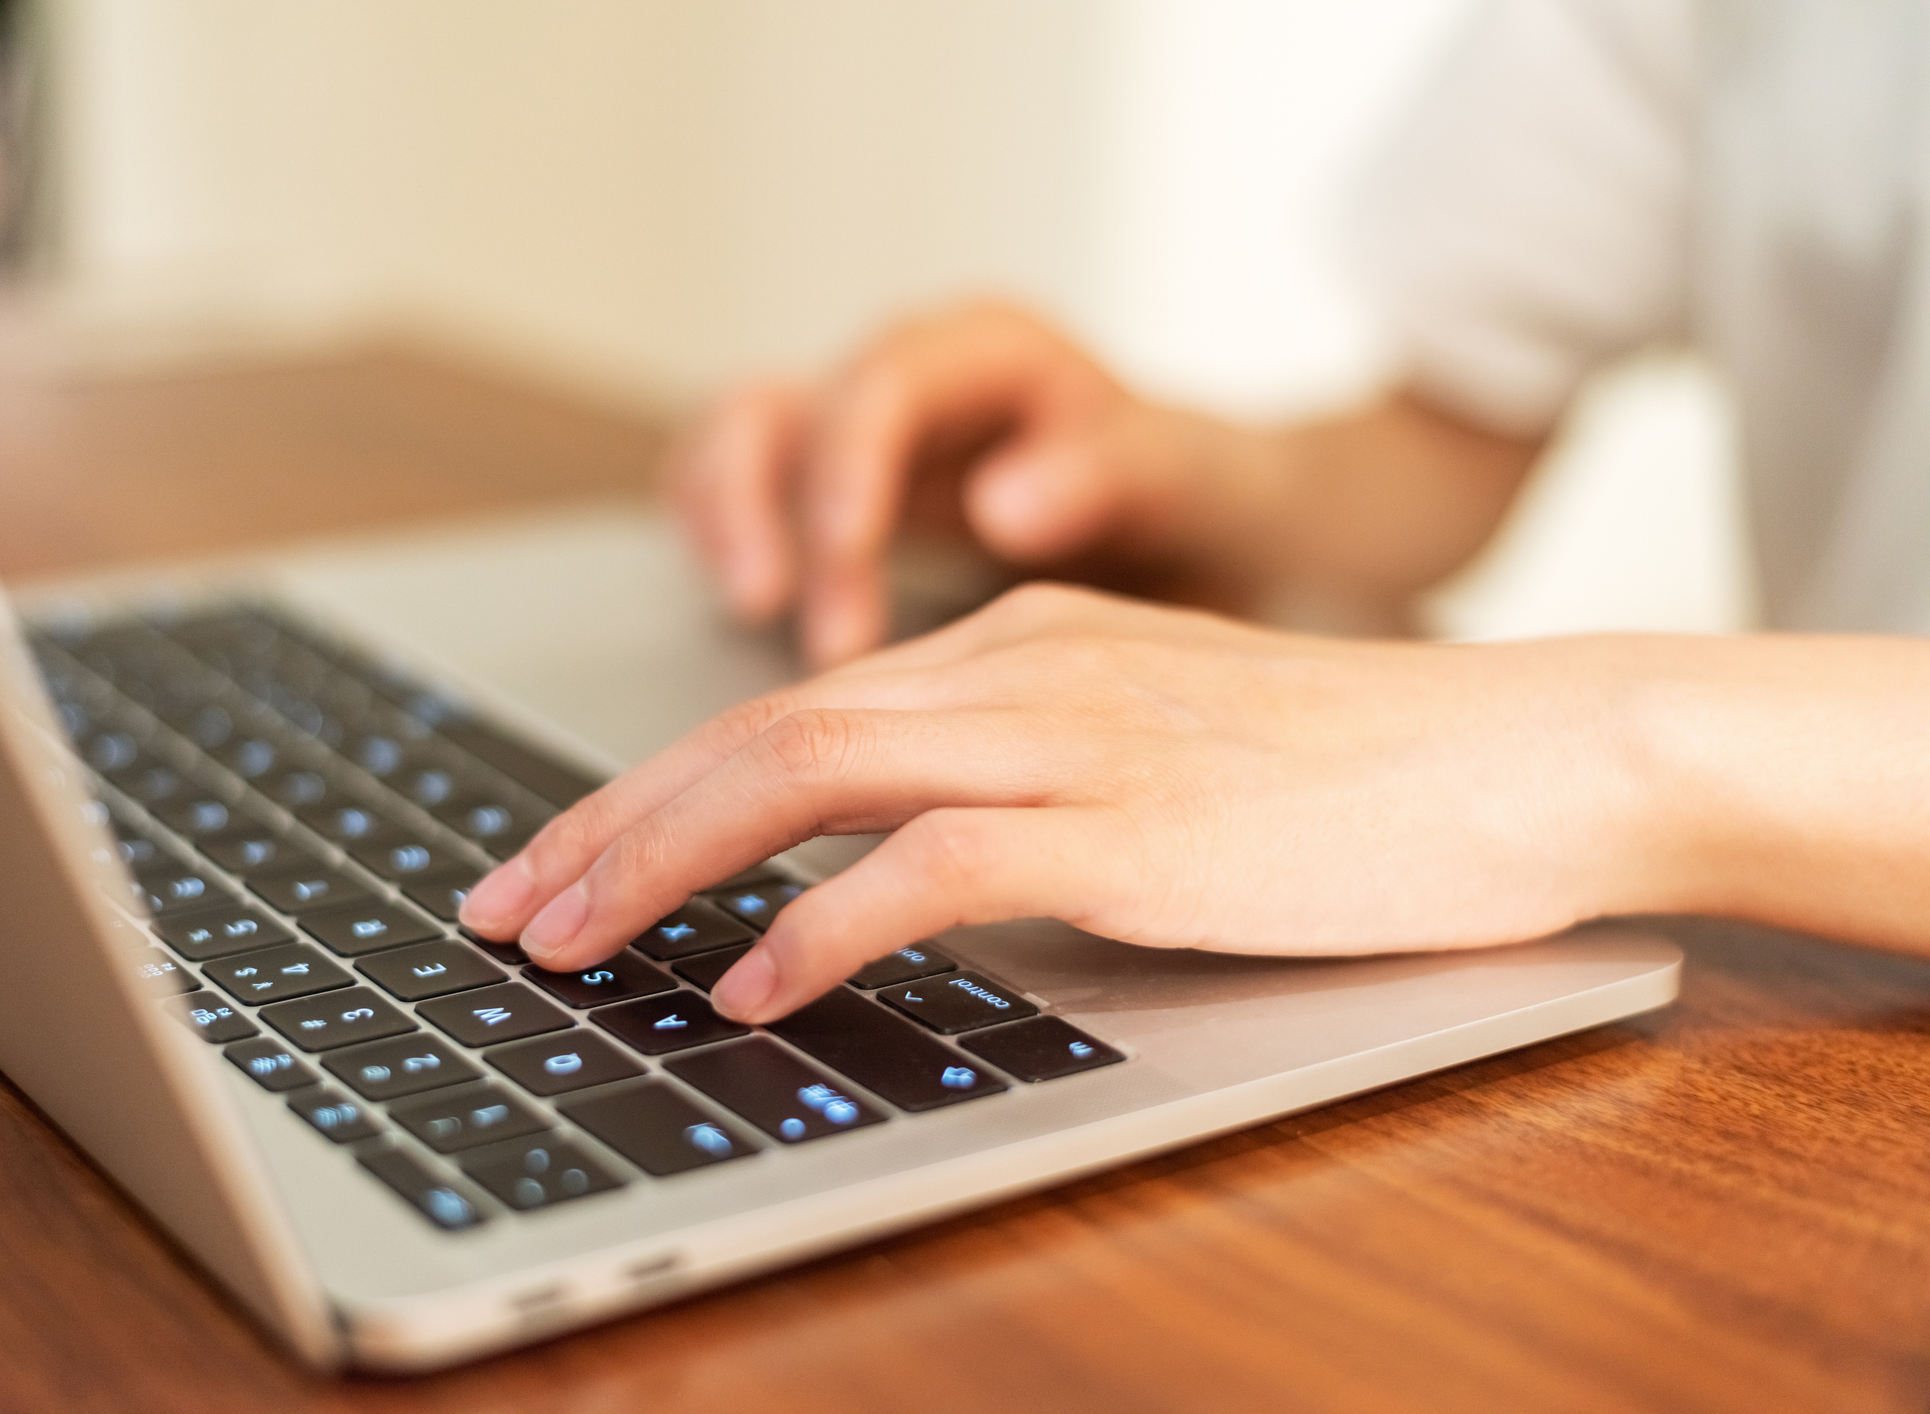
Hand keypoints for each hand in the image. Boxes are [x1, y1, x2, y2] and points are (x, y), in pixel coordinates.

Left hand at [458, 583, 1685, 1023]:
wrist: (1522, 751)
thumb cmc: (1350, 775)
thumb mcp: (1153, 748)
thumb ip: (1025, 779)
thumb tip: (897, 868)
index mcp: (1017, 645)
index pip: (787, 706)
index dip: (652, 788)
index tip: (561, 859)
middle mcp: (1018, 668)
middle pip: (758, 730)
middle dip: (608, 823)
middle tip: (503, 909)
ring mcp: (1070, 737)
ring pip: (808, 774)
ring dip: (665, 862)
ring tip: (567, 944)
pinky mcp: (1128, 824)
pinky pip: (932, 866)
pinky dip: (822, 926)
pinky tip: (750, 989)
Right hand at [669, 301, 1218, 665]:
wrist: (1193, 525)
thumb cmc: (1186, 499)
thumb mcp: (1181, 478)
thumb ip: (1105, 475)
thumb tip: (1002, 504)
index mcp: (987, 351)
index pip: (882, 383)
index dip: (849, 465)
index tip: (847, 550)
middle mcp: (904, 374)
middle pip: (780, 404)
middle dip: (767, 508)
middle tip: (778, 608)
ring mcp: (854, 429)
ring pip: (737, 440)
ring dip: (728, 523)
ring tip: (750, 611)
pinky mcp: (827, 485)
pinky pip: (734, 488)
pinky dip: (723, 540)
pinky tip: (747, 613)